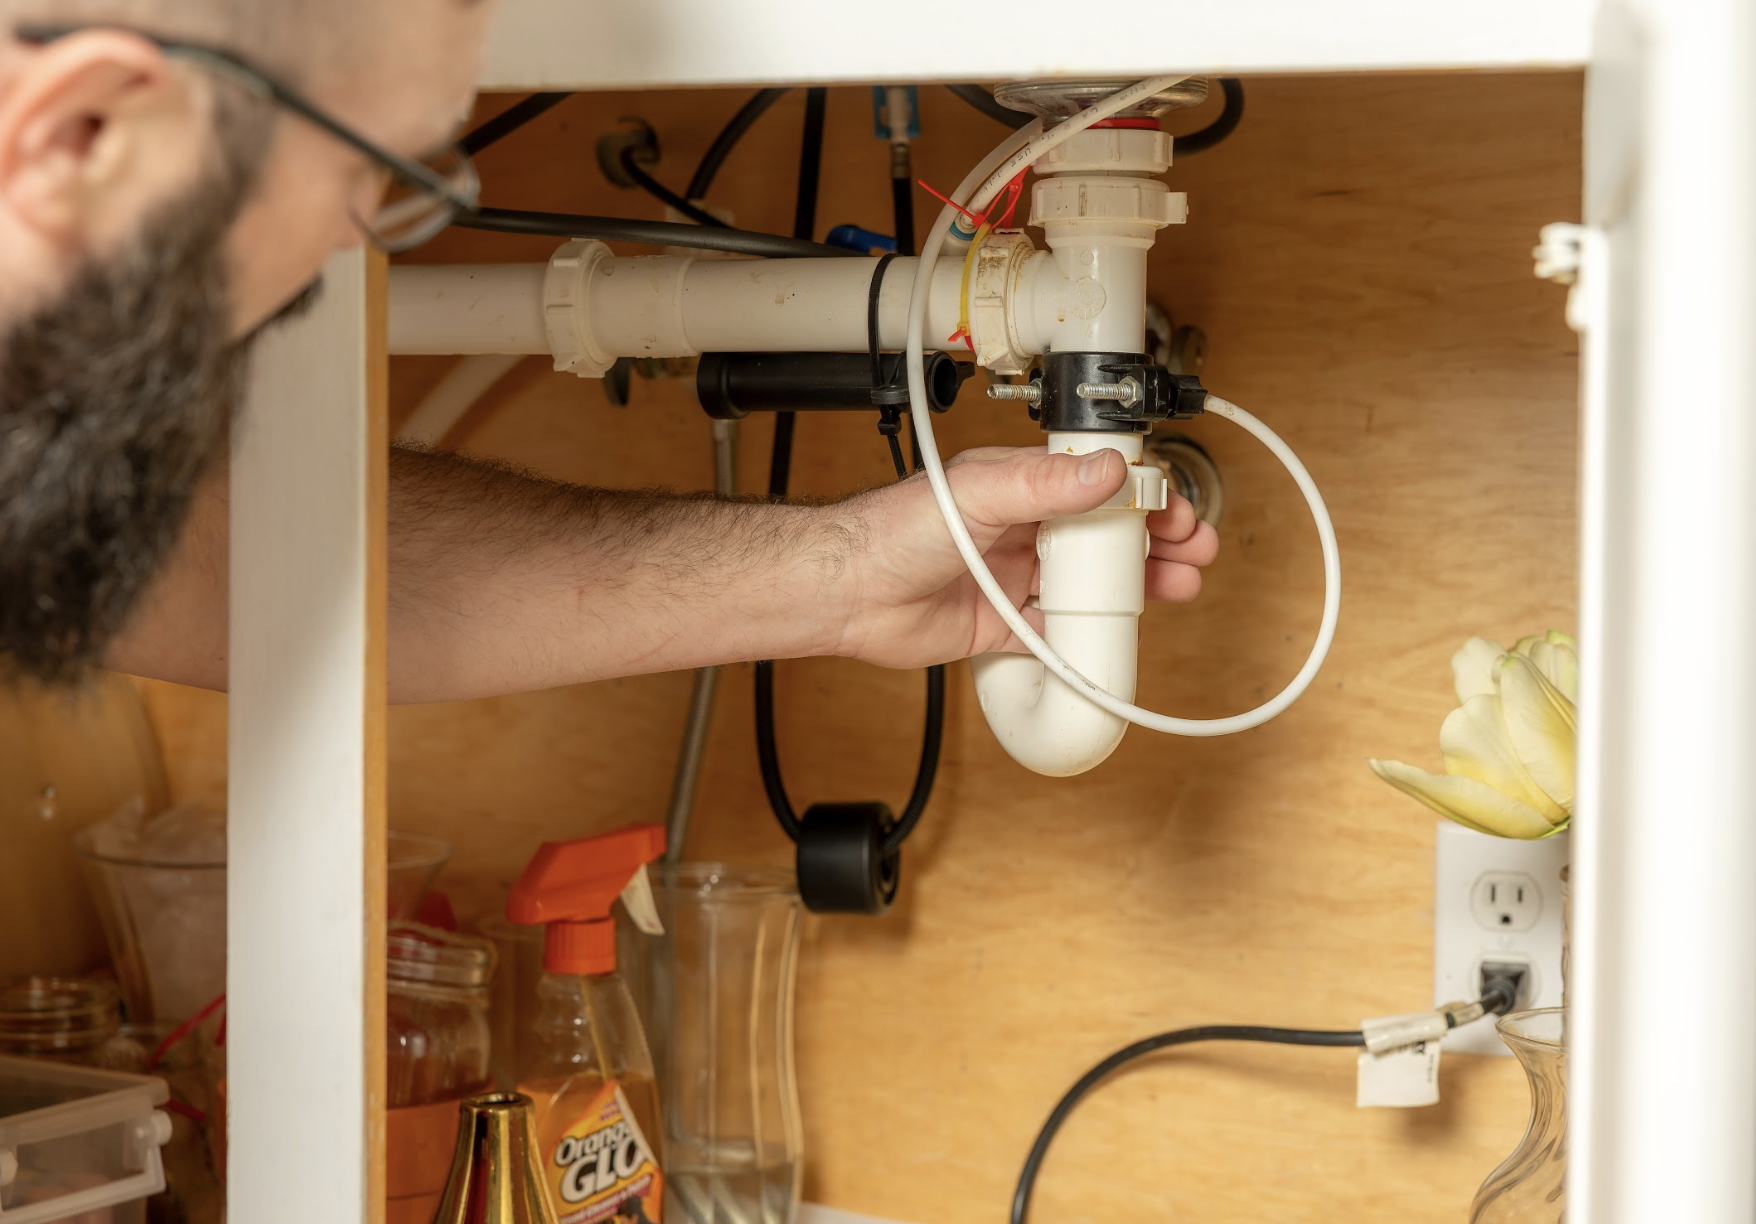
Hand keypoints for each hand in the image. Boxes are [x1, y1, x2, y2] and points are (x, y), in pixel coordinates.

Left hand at [835, 446, 1218, 668]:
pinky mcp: (1005, 625)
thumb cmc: (895, 529)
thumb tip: (1109, 470)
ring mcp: (1017, 577)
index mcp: (1021, 486)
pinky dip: (1093, 635)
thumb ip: (1045, 483)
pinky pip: (1061, 632)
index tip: (1175, 506)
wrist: (850, 591)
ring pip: (1093, 582)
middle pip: (1107, 534)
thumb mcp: (978, 493)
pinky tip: (1124, 633)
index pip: (1099, 483)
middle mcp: (1024, 529)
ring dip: (1139, 584)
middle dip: (1156, 539)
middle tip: (1194, 548)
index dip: (1143, 494)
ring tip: (1181, 585)